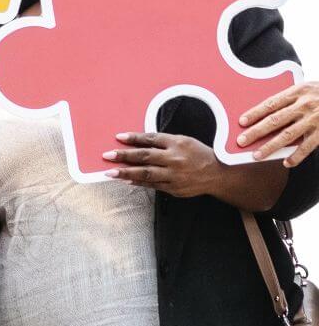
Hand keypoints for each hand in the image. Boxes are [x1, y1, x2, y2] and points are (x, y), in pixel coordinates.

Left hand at [103, 132, 220, 196]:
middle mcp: (175, 159)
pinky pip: (152, 185)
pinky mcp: (174, 188)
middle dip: (124, 156)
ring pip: (145, 173)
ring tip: (110, 172)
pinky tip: (126, 181)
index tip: (119, 137)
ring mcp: (174, 175)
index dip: (133, 138)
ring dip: (126, 173)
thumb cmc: (199, 154)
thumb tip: (138, 142)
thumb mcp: (184, 141)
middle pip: (145, 156)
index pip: (151, 139)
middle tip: (107, 155)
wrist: (218, 174)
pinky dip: (138, 182)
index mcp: (177, 143)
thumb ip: (163, 142)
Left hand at [239, 82, 318, 166]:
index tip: (241, 122)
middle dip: (256, 132)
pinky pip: (308, 146)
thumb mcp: (307, 89)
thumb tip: (266, 113)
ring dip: (271, 146)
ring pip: (288, 135)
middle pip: (275, 120)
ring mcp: (315, 119)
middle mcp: (305, 105)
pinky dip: (296, 156)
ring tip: (257, 155)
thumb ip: (290, 99)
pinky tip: (286, 163)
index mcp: (298, 92)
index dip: (255, 113)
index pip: (271, 103)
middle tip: (241, 141)